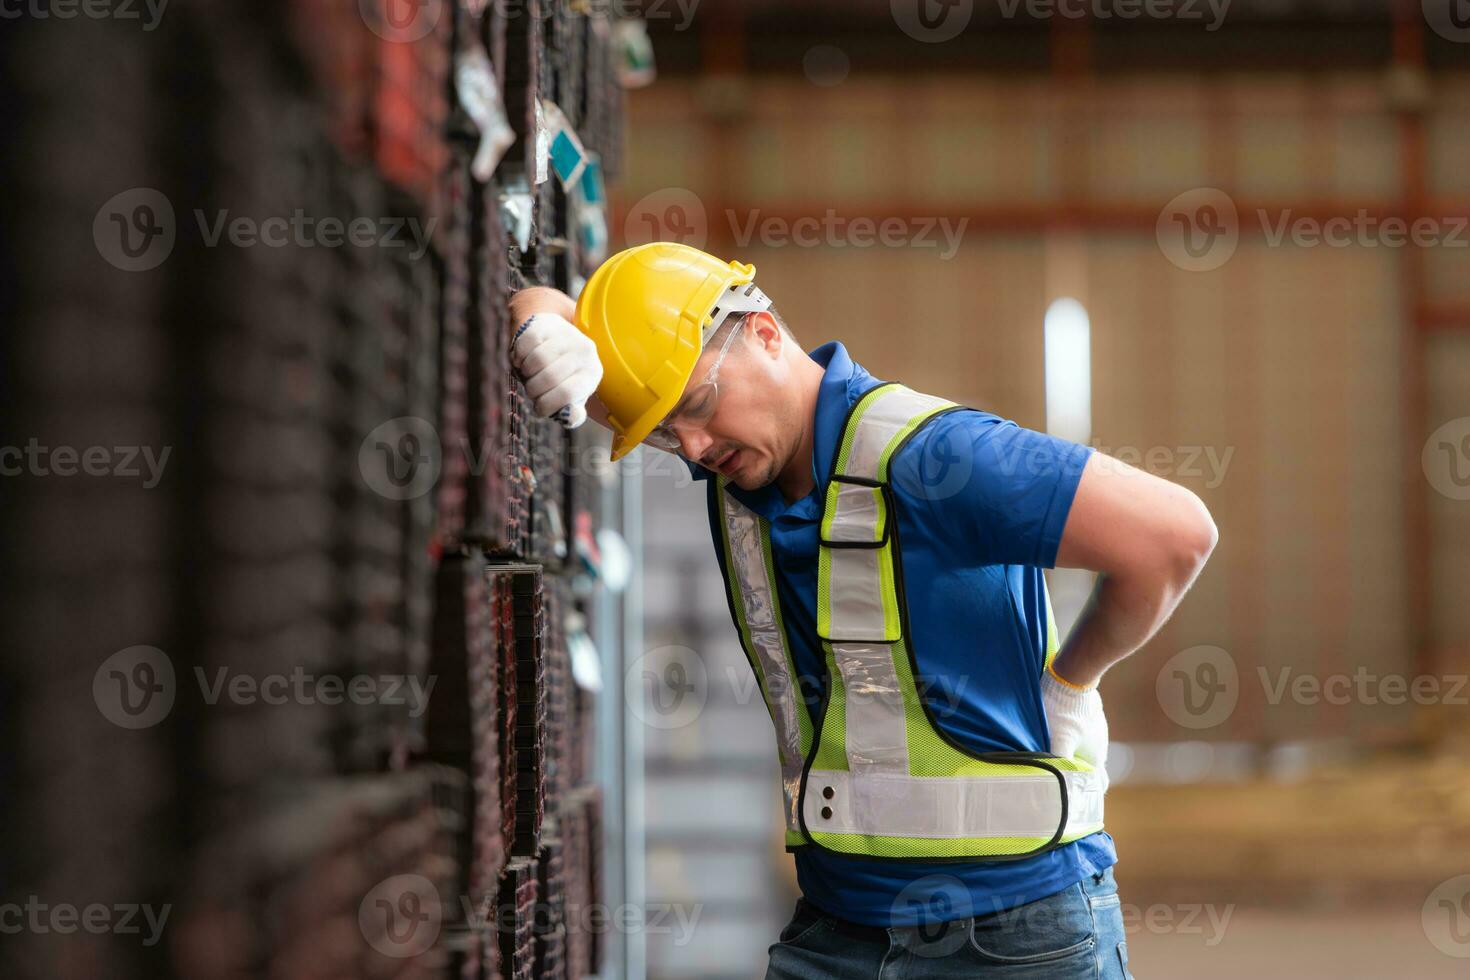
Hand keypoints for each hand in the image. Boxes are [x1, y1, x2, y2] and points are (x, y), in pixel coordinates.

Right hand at [510, 313, 602, 427]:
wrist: (558, 340)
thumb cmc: (564, 376)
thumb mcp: (573, 396)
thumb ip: (573, 412)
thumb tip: (572, 415)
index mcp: (592, 374)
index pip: (566, 394)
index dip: (546, 405)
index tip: (539, 407)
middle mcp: (585, 351)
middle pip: (549, 378)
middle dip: (534, 390)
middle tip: (532, 390)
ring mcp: (567, 334)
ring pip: (536, 360)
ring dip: (525, 373)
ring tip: (529, 374)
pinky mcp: (548, 324)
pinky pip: (526, 343)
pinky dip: (518, 356)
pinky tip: (522, 360)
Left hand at [1040, 666, 1109, 793]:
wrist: (1073, 675)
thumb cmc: (1064, 711)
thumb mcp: (1058, 741)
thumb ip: (1057, 765)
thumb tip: (1052, 785)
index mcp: (1096, 757)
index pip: (1098, 785)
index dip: (1088, 795)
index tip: (1074, 801)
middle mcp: (1099, 744)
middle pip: (1089, 767)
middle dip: (1077, 776)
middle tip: (1057, 782)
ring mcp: (1094, 728)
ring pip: (1083, 749)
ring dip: (1071, 756)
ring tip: (1051, 760)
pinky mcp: (1085, 714)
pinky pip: (1078, 733)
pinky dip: (1069, 740)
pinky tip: (1052, 736)